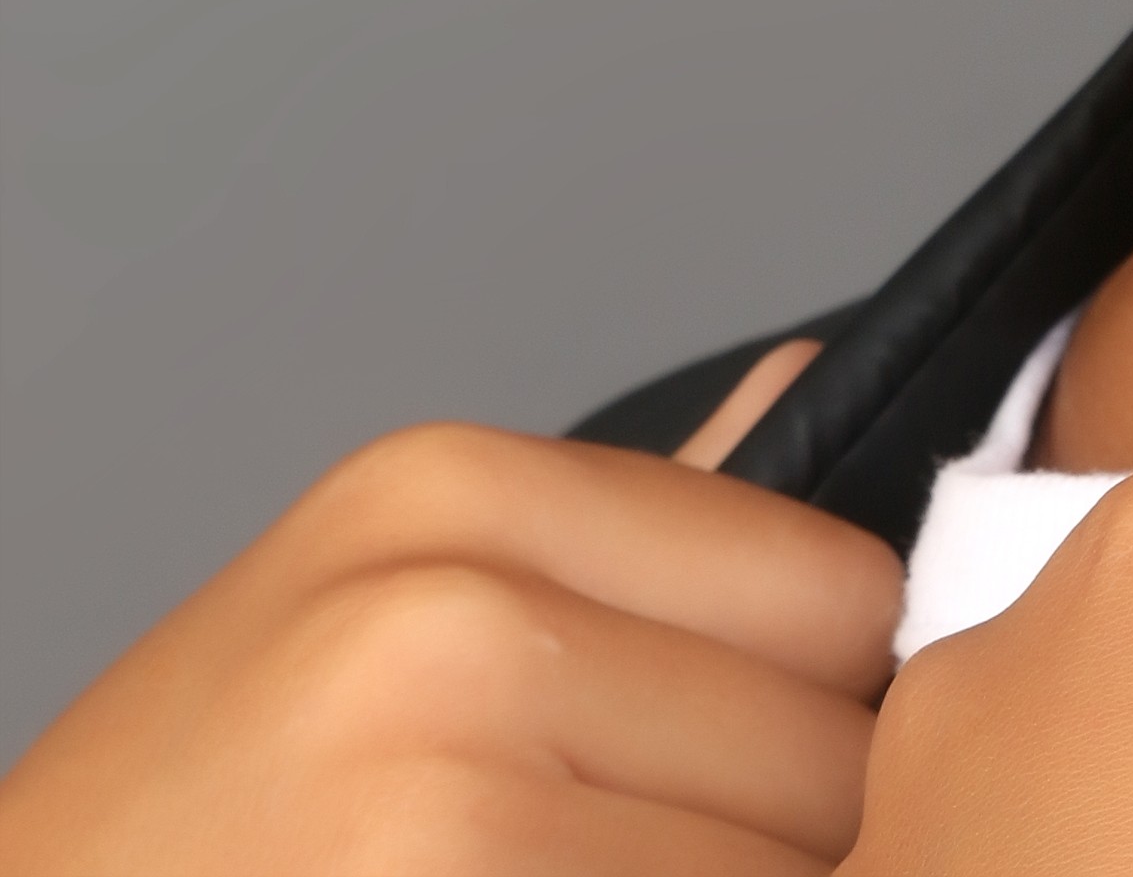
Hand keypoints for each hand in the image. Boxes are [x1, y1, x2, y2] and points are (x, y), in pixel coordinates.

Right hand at [0, 349, 896, 876]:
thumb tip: (819, 388)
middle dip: (806, 839)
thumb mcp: (386, 607)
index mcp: (448, 503)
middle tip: (677, 848)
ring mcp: (437, 817)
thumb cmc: (199, 829)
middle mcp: (448, 635)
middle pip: (830, 755)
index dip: (847, 706)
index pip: (835, 591)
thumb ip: (635, 525)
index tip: (792, 768)